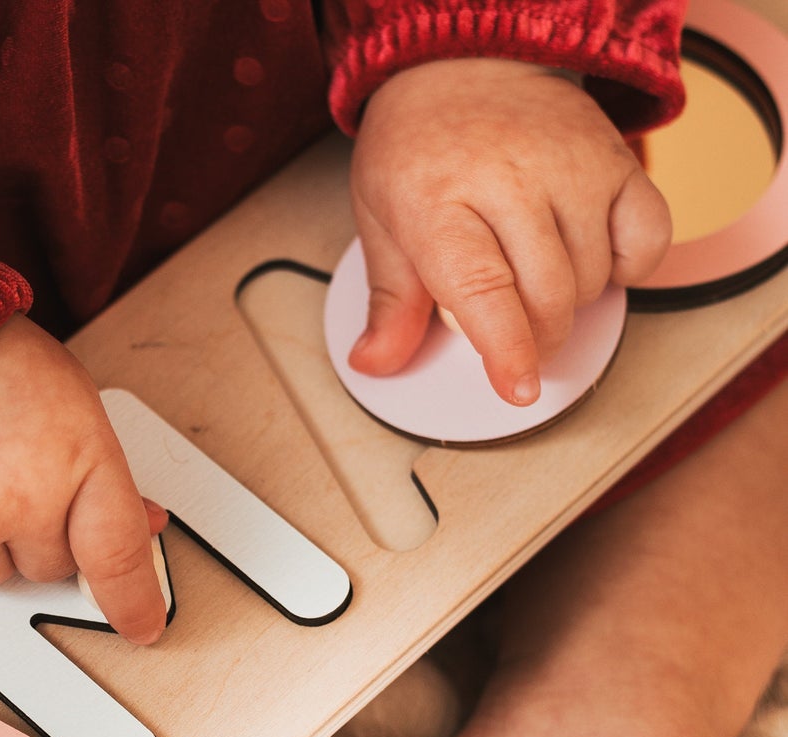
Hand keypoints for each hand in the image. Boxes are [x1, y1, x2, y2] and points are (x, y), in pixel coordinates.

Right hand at [0, 315, 168, 643]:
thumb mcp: (72, 404)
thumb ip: (105, 474)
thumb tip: (144, 525)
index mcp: (75, 462)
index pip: (116, 555)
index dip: (133, 600)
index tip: (141, 625)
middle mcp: (19, 502)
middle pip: (48, 568)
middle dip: (34, 532)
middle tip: (7, 471)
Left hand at [348, 58, 671, 404]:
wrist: (464, 62)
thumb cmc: (419, 148)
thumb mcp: (380, 221)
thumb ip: (389, 300)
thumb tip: (375, 361)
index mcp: (439, 201)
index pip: (482, 289)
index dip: (506, 348)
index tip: (517, 388)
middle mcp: (511, 180)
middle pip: (547, 296)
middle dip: (535, 340)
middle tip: (516, 340)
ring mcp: (571, 166)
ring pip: (592, 277)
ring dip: (570, 304)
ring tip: (535, 283)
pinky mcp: (616, 158)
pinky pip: (648, 236)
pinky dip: (630, 268)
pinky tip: (594, 264)